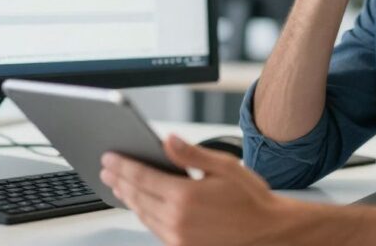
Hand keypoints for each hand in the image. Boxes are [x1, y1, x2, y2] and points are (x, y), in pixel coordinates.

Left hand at [100, 135, 291, 245]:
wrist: (269, 232)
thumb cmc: (251, 200)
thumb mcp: (224, 167)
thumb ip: (191, 154)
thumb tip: (167, 139)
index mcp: (185, 196)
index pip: (142, 177)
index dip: (122, 165)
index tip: (109, 158)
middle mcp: (177, 220)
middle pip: (137, 196)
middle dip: (119, 180)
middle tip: (107, 169)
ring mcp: (178, 237)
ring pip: (142, 214)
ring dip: (127, 198)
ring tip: (119, 185)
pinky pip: (154, 228)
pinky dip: (143, 214)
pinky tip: (141, 205)